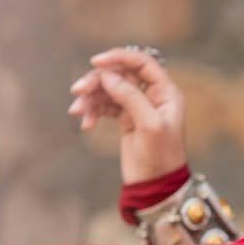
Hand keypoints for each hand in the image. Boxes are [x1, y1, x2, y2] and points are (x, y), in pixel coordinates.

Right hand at [68, 47, 187, 183]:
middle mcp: (153, 96)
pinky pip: (105, 106)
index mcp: (166, 93)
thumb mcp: (149, 125)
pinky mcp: (126, 119)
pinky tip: (86, 124)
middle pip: (120, 74)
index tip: (95, 62)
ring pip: (109, 89)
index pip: (142, 62)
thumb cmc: (160, 158)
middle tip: (77, 92)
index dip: (119, 57)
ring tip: (78, 112)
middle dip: (97, 81)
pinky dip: (93, 111)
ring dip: (91, 98)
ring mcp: (139, 106)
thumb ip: (130, 97)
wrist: (156, 187)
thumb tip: (107, 74)